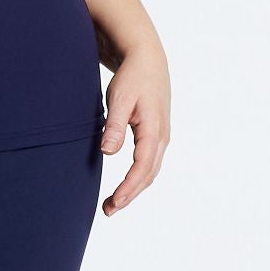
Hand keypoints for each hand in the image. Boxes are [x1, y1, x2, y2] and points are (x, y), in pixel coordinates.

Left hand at [99, 42, 169, 214]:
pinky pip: (149, 163)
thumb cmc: (132, 78)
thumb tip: (108, 152)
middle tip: (108, 210)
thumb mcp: (120, 99)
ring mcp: (161, 137)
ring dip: (133, 190)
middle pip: (148, 175)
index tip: (114, 202)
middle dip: (129, 195)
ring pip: (150, 171)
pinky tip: (125, 185)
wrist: (148, 60)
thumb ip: (115, 126)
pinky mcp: (156, 135)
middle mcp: (162, 137)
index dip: (128, 187)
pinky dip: (138, 178)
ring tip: (113, 203)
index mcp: (154, 130)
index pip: (142, 167)